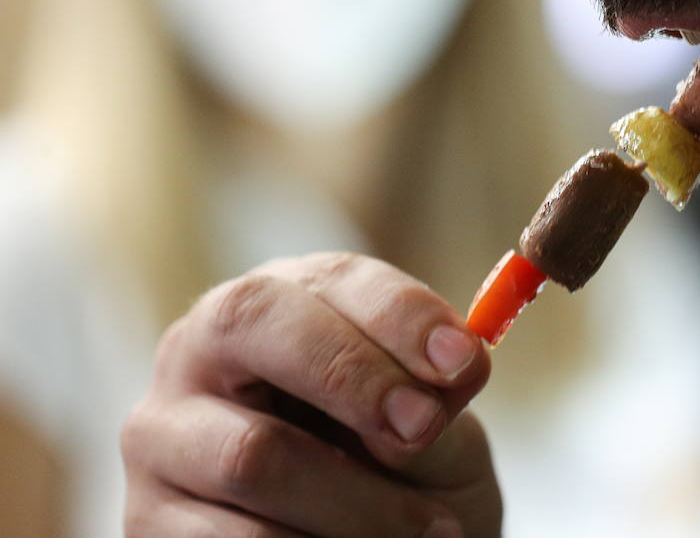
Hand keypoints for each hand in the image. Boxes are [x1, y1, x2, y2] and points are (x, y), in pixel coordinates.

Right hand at [122, 252, 499, 536]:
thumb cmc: (404, 467)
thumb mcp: (435, 424)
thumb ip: (432, 399)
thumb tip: (431, 393)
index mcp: (283, 300)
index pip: (328, 279)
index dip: (399, 316)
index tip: (461, 362)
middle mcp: (200, 350)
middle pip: (253, 323)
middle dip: (352, 375)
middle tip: (422, 428)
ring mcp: (162, 435)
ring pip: (253, 453)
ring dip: (357, 501)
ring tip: (430, 529)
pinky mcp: (147, 521)